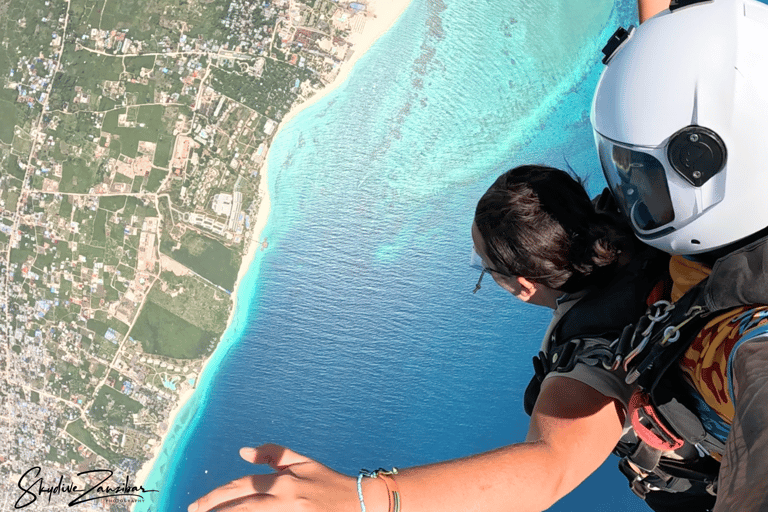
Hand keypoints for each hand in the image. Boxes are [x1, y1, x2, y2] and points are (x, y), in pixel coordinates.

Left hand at [188, 443, 379, 511]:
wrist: (360, 502)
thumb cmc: (329, 481)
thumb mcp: (303, 463)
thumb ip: (275, 455)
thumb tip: (244, 451)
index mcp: (285, 482)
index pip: (243, 487)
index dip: (217, 496)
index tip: (198, 505)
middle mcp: (285, 501)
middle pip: (243, 506)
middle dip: (216, 510)